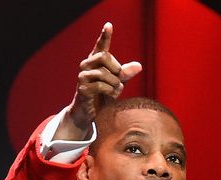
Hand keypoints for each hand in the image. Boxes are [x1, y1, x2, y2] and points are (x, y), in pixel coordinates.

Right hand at [55, 22, 141, 140]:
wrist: (90, 113)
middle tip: (119, 79)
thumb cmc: (103, 95)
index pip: (100, 46)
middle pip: (104, 57)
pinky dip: (109, 91)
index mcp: (95, 61)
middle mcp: (86, 65)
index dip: (105, 36)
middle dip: (116, 68)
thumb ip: (125, 74)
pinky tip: (109, 95)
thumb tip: (139, 66)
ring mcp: (82, 76)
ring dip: (114, 84)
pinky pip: (100, 86)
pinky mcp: (82, 89)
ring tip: (114, 91)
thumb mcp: (117, 83)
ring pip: (104, 73)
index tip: (109, 25)